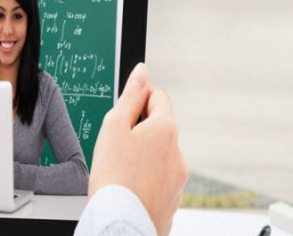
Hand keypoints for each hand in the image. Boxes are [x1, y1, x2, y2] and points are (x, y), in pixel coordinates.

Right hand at [89, 63, 187, 235]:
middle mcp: (178, 152)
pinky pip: (160, 178)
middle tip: (117, 146)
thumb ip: (130, 96)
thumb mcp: (114, 126)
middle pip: (159, 126)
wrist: (121, 224)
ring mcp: (178, 177)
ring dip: (144, 155)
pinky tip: (130, 186)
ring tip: (122, 170)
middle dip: (139, 130)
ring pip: (159, 154)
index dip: (138, 100)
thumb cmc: (114, 177)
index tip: (123, 116)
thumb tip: (142, 72)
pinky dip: (147, 178)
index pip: (158, 96)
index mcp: (166, 129)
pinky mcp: (173, 198)